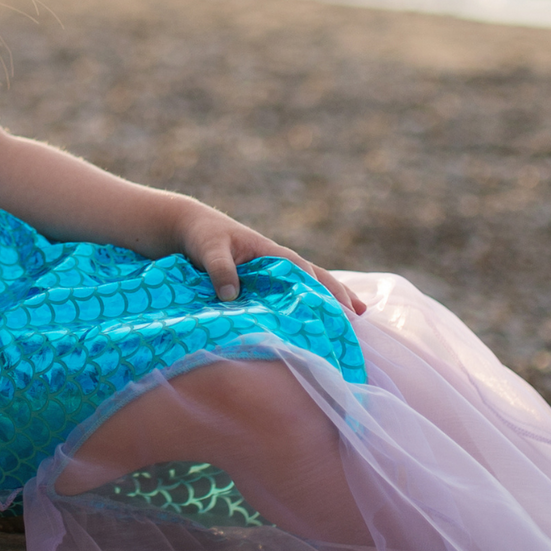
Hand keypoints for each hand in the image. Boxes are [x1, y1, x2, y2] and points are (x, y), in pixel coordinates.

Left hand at [171, 198, 366, 315]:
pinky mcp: (263, 284)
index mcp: (270, 253)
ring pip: (309, 286)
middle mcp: (278, 263)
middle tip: (360, 318)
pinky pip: (291, 295)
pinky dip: (308, 305)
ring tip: (357, 318)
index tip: (342, 309)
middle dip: (338, 295)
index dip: (323, 290)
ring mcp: (273, 273)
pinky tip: (319, 321)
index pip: (304, 273)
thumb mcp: (209, 249)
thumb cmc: (202, 236)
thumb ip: (220, 269)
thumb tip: (231, 296)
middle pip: (316, 278)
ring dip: (330, 300)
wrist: (189, 229)